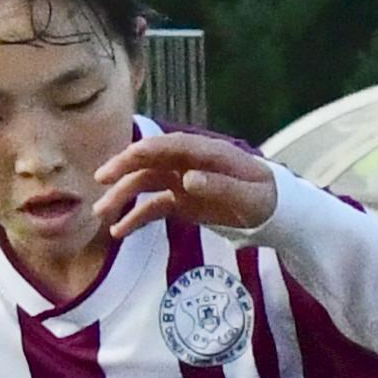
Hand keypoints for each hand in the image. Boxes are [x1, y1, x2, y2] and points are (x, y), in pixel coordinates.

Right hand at [87, 130, 277, 243]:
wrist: (277, 213)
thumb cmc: (267, 199)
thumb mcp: (249, 196)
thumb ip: (220, 186)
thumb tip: (187, 178)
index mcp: (207, 153)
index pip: (169, 146)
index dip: (143, 152)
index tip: (120, 162)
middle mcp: (189, 163)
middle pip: (150, 161)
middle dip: (123, 169)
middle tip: (100, 181)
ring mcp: (183, 181)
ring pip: (146, 184)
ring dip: (122, 196)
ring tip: (100, 214)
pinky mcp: (182, 201)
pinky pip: (153, 206)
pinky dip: (136, 217)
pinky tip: (119, 231)